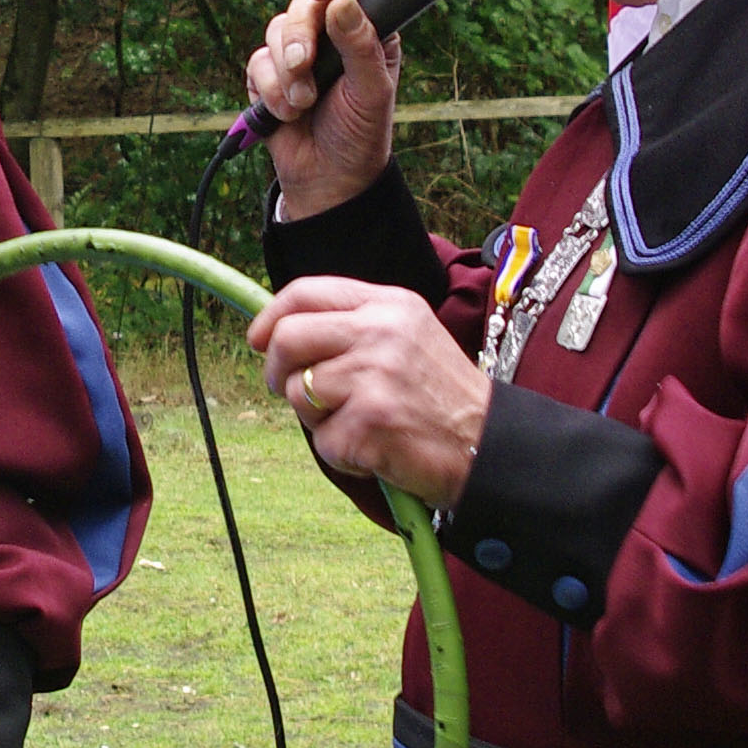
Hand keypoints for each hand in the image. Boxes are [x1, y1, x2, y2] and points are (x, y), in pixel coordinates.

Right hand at [243, 0, 400, 219]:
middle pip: (304, 6)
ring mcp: (298, 54)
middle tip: (304, 66)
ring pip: (276, 31)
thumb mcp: (372, 92)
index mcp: (366, 32)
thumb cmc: (360, 135)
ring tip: (302, 105)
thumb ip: (361, 47)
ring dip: (286, 73)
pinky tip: (286, 113)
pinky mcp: (269, 75)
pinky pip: (257, 62)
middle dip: (298, 37)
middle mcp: (331, 36)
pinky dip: (269, 90)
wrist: (328, 180)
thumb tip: (341, 4)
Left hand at [249, 276, 488, 508]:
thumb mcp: (405, 337)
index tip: (258, 341)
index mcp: (387, 304)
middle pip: (287, 339)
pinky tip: (377, 450)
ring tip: (360, 424)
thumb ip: (351, 327)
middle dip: (277, 371)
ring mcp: (374, 376)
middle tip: (290, 391)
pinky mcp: (370, 422)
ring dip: (318, 420)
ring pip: (299, 394)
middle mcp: (380, 332)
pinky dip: (343, 455)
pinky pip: (323, 442)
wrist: (489, 446)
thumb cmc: (440, 397)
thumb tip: (278, 335)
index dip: (270, 319)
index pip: (304, 292)